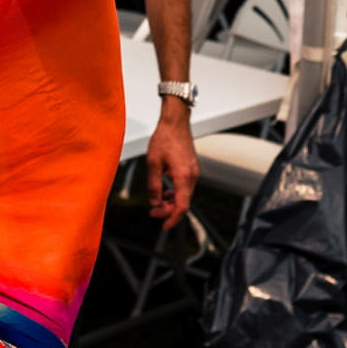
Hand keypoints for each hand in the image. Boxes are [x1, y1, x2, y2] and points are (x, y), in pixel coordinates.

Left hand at [145, 109, 198, 228]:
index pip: (182, 206)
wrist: (175, 122)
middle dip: (168, 211)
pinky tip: (165, 191)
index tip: (163, 226)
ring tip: (157, 203)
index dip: (172, 219)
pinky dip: (176, 193)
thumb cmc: (164, 138)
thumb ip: (153, 185)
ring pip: (184, 195)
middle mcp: (192, 176)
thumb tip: (154, 202)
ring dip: (171, 202)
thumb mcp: (153, 163)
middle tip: (152, 212)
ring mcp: (193, 172)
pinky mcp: (191, 168)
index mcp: (183, 176)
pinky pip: (185, 186)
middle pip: (183, 203)